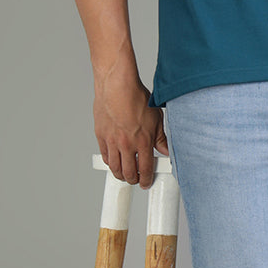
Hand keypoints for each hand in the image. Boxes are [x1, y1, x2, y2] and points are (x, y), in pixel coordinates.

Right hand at [93, 70, 168, 188]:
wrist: (117, 86)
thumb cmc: (135, 97)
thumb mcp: (156, 118)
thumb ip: (161, 138)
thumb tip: (166, 150)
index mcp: (142, 141)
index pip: (145, 169)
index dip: (146, 180)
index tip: (146, 182)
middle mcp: (126, 144)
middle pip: (129, 173)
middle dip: (133, 180)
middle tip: (136, 179)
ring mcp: (112, 141)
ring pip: (115, 167)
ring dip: (120, 174)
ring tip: (125, 174)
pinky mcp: (101, 136)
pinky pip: (104, 156)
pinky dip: (109, 162)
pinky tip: (114, 161)